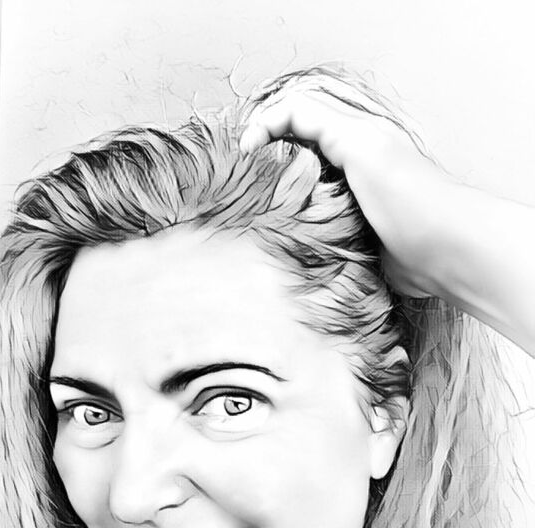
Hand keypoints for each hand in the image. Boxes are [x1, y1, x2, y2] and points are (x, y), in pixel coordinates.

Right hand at [239, 71, 456, 300]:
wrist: (445, 252)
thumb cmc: (411, 199)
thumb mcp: (362, 146)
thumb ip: (321, 124)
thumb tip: (277, 123)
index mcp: (353, 134)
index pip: (295, 115)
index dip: (265, 126)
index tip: (245, 155)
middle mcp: (350, 162)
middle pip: (295, 149)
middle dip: (267, 160)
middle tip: (244, 182)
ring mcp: (350, 199)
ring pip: (301, 188)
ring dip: (279, 197)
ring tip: (257, 210)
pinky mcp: (351, 233)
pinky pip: (313, 224)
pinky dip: (295, 227)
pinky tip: (284, 236)